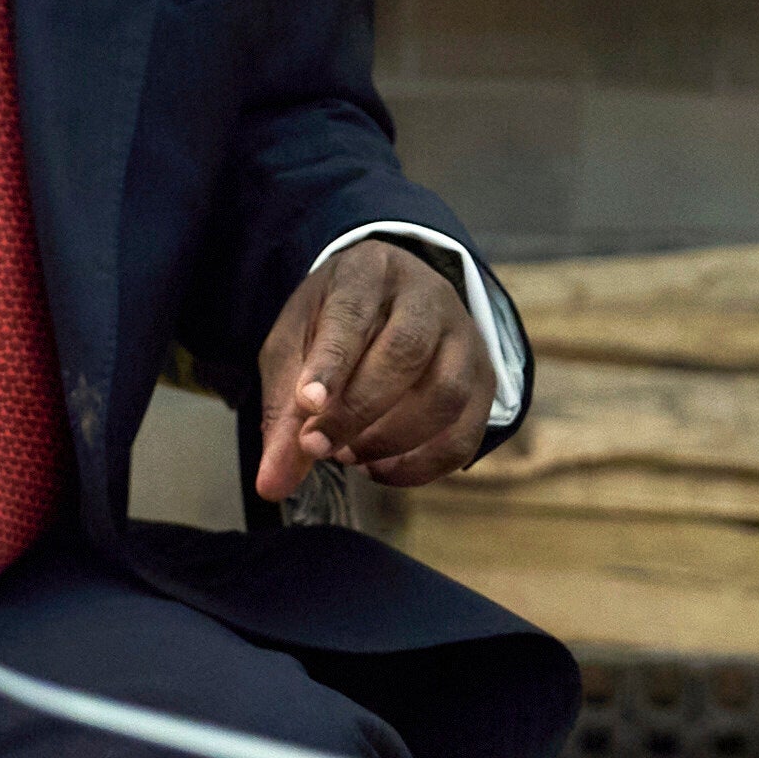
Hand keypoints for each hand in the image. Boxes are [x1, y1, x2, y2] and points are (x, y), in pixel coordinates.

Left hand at [255, 237, 497, 499]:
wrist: (392, 304)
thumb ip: (283, 412)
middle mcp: (427, 296)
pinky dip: (424, 465)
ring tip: (349, 456)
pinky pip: (467, 432)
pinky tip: (382, 469)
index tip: (308, 406)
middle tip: (318, 447)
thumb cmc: (333, 327)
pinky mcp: (485, 379)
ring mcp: (465, 337)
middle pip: (406, 352)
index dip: (332, 364)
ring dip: (393, 440)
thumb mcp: (294, 348)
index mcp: (369, 273)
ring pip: (446, 393)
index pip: (354, 315)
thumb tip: (273, 485)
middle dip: (358, 410)